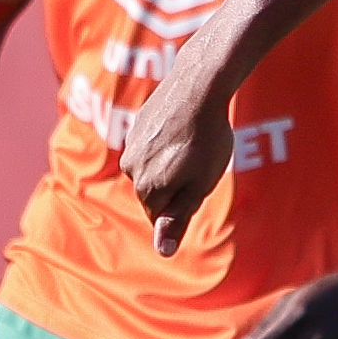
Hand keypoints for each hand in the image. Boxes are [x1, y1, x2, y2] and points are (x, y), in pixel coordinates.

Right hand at [118, 58, 237, 256]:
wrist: (199, 86)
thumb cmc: (207, 139)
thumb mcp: (200, 186)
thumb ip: (178, 219)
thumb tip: (163, 251)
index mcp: (146, 189)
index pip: (161, 216)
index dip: (186, 204)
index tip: (200, 183)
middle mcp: (131, 169)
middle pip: (155, 192)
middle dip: (176, 184)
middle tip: (201, 162)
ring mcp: (131, 145)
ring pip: (153, 168)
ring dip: (170, 163)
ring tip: (194, 142)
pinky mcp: (137, 125)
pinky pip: (152, 145)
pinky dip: (167, 142)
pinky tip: (185, 127)